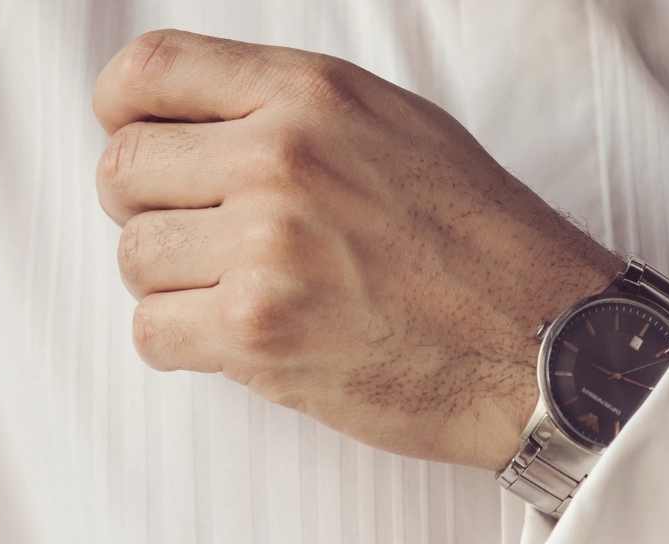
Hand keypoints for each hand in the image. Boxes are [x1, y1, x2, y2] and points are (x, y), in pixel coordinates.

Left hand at [93, 29, 620, 468]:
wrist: (545, 344)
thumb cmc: (483, 245)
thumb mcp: (398, 129)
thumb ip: (294, 113)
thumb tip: (190, 124)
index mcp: (313, 94)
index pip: (147, 73)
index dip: (125, 116)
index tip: (150, 151)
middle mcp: (282, 156)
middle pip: (123, 170)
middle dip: (153, 212)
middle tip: (213, 243)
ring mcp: (266, 244)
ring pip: (135, 257)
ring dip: (177, 286)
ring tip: (251, 295)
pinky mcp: (258, 330)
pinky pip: (152, 332)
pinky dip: (189, 345)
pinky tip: (252, 340)